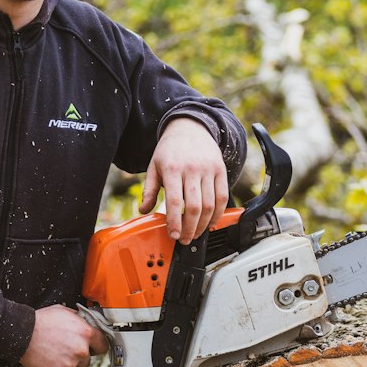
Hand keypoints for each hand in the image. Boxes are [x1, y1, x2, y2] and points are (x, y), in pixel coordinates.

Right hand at [20, 305, 107, 366]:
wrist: (22, 334)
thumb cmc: (40, 322)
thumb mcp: (64, 311)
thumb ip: (78, 320)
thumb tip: (83, 322)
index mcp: (85, 333)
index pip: (102, 345)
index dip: (96, 346)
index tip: (93, 348)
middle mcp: (81, 350)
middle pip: (87, 359)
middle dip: (78, 355)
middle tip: (64, 348)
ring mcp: (71, 364)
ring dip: (66, 362)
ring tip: (53, 352)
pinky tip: (47, 360)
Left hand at [140, 117, 227, 243]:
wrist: (190, 127)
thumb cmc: (170, 149)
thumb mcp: (154, 166)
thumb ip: (149, 189)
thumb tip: (144, 210)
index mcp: (173, 168)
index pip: (175, 201)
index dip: (175, 222)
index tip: (174, 235)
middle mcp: (192, 169)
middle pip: (195, 206)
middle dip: (190, 228)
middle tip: (185, 239)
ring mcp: (209, 170)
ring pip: (210, 204)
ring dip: (204, 224)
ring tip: (196, 234)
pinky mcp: (221, 170)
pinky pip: (222, 197)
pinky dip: (218, 213)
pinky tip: (211, 223)